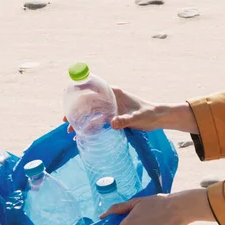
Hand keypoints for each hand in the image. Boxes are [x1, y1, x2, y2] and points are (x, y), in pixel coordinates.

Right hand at [64, 87, 198, 133]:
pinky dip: (89, 126)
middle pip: (89, 103)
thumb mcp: (138, 118)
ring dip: (81, 120)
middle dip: (76, 111)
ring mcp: (111, 108)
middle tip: (66, 121)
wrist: (159, 119)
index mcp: (115, 93)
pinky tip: (83, 135)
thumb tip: (111, 124)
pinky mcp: (113, 116)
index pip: (93, 89)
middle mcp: (110, 98)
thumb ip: (125, 120)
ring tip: (72, 132)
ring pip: (91, 112)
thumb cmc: (150, 114)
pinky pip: (98, 120)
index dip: (79, 94)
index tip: (69, 100)